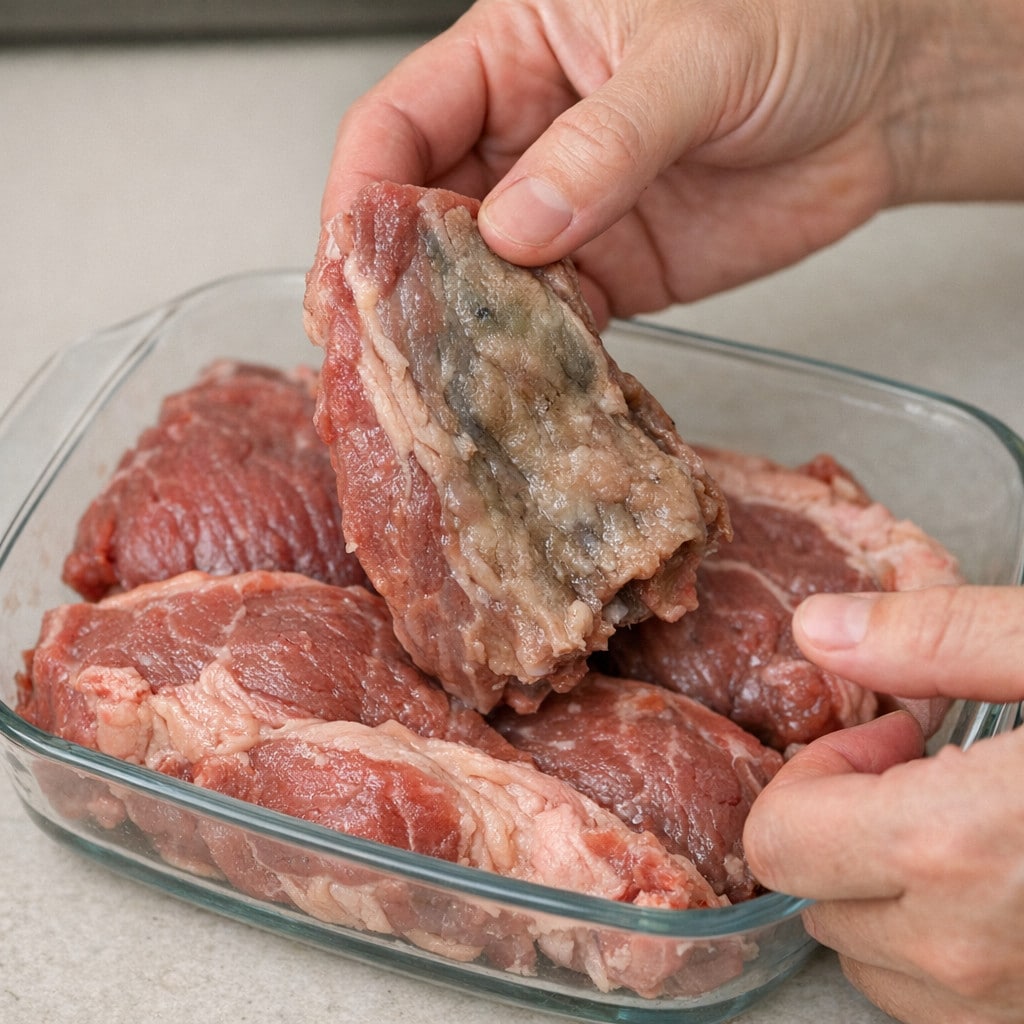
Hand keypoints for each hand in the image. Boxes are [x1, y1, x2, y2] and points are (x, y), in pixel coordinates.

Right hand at [322, 0, 1023, 324]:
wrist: (886, 96)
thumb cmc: (800, 22)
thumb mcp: (696, 58)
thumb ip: (606, 141)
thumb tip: (520, 226)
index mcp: (512, 52)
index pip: (399, 121)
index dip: (360, 192)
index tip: (349, 261)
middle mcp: (523, 137)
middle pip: (424, 213)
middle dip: (396, 280)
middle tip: (378, 348)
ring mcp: (566, 212)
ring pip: (481, 279)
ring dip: (461, 330)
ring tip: (439, 385)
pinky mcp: (612, 273)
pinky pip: (551, 321)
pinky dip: (533, 355)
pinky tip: (521, 383)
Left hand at [743, 586, 1023, 1022]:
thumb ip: (934, 639)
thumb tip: (817, 628)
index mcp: (953, 846)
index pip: (779, 839)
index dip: (819, 774)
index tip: (892, 738)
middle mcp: (966, 949)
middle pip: (814, 894)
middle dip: (849, 823)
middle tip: (935, 775)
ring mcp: (1002, 1007)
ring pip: (868, 955)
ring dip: (891, 888)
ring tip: (976, 829)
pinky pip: (934, 1002)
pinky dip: (941, 944)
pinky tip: (1001, 885)